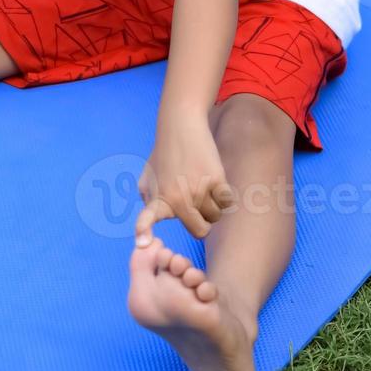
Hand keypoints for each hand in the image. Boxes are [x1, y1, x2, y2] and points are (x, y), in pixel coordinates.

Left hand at [134, 114, 235, 244]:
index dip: (145, 231)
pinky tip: (212, 179)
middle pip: (200, 232)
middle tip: (196, 203)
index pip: (147, 218)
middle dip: (201, 222)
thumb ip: (150, 202)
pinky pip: (227, 202)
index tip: (143, 244)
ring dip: (213, 206)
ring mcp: (197, 190)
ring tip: (201, 184)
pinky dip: (223, 194)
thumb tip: (152, 223)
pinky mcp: (216, 180)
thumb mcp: (148, 178)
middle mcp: (176, 198)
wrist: (181, 126)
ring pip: (215, 216)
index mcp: (158, 199)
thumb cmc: (164, 155)